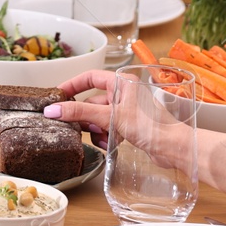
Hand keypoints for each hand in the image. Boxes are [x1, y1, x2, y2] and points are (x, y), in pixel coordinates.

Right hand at [43, 69, 192, 169]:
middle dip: (84, 116)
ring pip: (98, 117)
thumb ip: (79, 112)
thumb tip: (52, 110)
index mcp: (121, 82)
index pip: (89, 77)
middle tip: (73, 126)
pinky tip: (108, 144)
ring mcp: (126, 110)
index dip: (72, 85)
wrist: (173, 148)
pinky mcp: (129, 126)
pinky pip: (107, 128)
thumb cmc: (150, 125)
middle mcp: (124, 94)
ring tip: (100, 138)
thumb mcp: (110, 117)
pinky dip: (104, 136)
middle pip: (91, 101)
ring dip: (94, 129)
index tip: (57, 96)